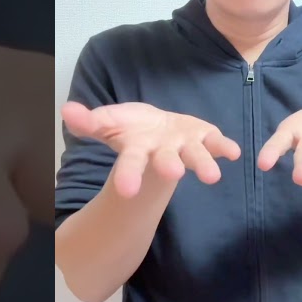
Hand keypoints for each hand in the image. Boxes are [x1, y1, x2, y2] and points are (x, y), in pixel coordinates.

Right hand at [60, 101, 240, 197]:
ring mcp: (185, 147)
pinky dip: (225, 147)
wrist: (157, 130)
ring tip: (212, 178)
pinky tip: (235, 153)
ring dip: (203, 165)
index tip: (126, 191)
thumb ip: (90, 121)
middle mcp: (164, 153)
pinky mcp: (204, 138)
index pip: (131, 163)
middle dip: (169, 168)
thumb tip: (66, 110)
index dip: (129, 175)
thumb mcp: (108, 121)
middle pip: (166, 162)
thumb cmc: (131, 128)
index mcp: (139, 149)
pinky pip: (216, 143)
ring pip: (195, 156)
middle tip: (173, 175)